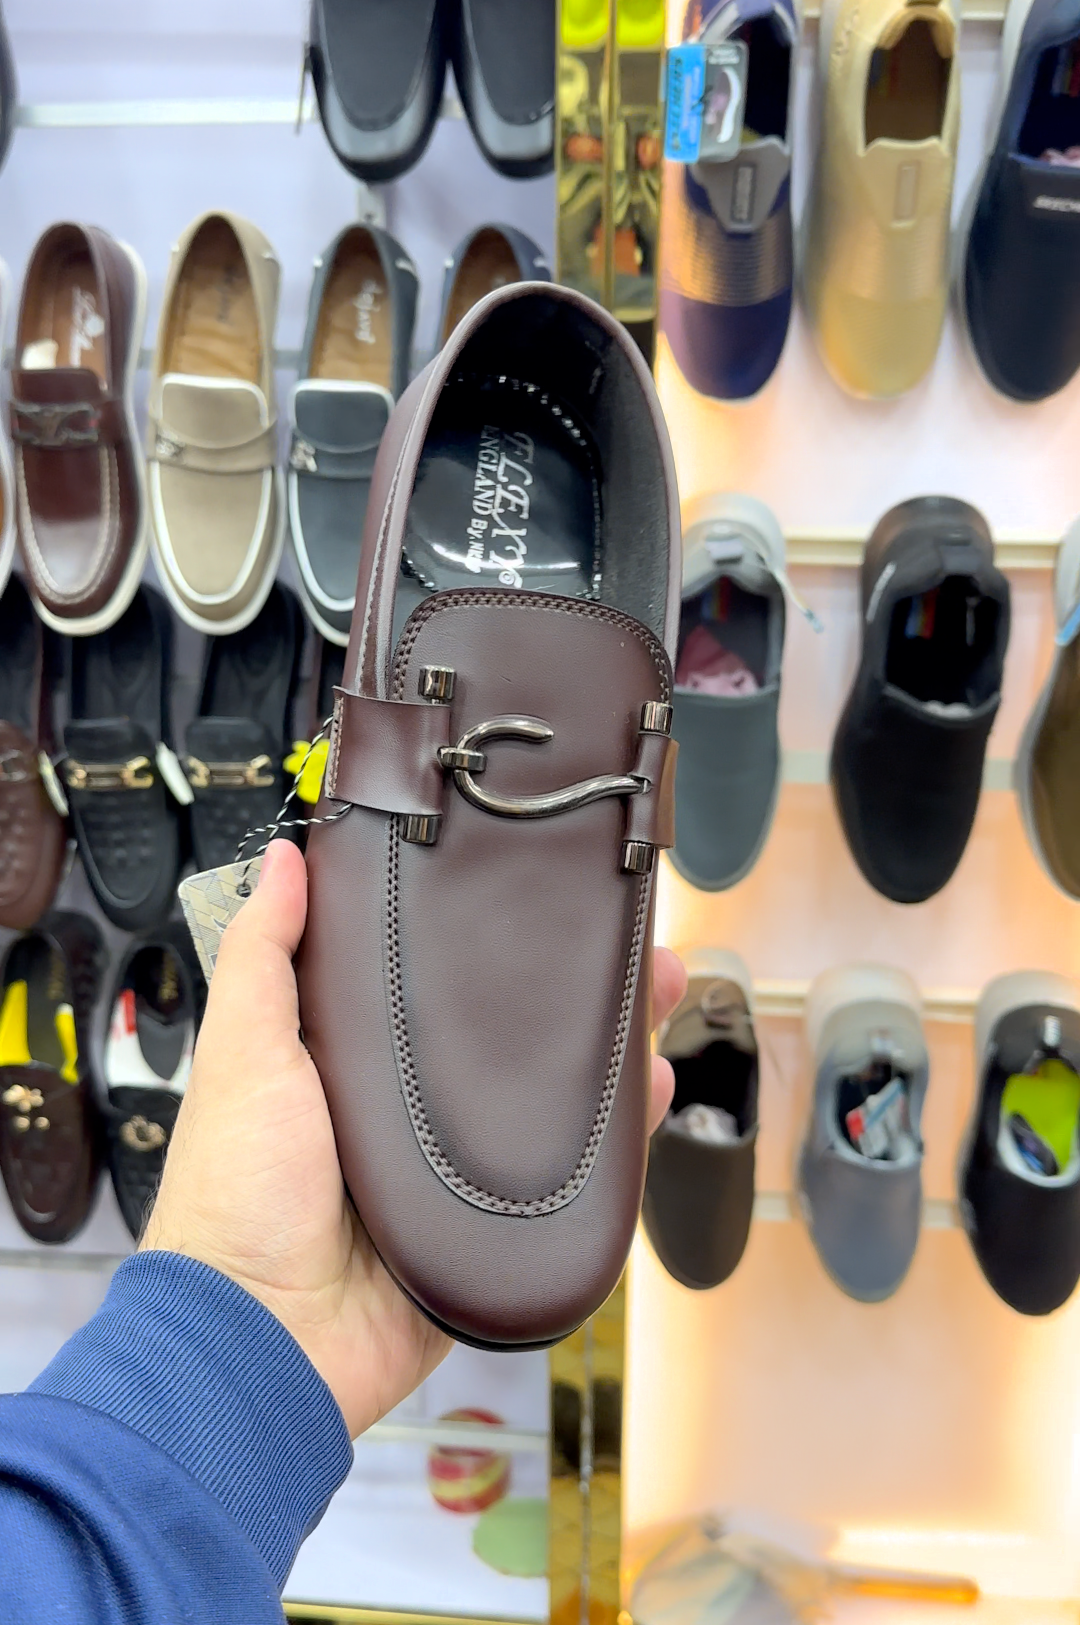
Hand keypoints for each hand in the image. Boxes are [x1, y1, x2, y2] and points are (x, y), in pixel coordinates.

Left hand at [143, 839, 685, 1438]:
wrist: (265, 1342)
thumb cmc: (235, 1198)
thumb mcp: (244, 1055)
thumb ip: (263, 959)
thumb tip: (282, 859)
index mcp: (351, 1065)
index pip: (432, 986)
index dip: (484, 943)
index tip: (532, 895)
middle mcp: (410, 1113)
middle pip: (508, 1039)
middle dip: (571, 992)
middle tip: (625, 945)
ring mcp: (457, 1173)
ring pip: (550, 1102)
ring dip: (607, 1052)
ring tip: (654, 997)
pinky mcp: (493, 1232)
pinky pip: (567, 1180)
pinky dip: (615, 1141)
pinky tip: (647, 1092)